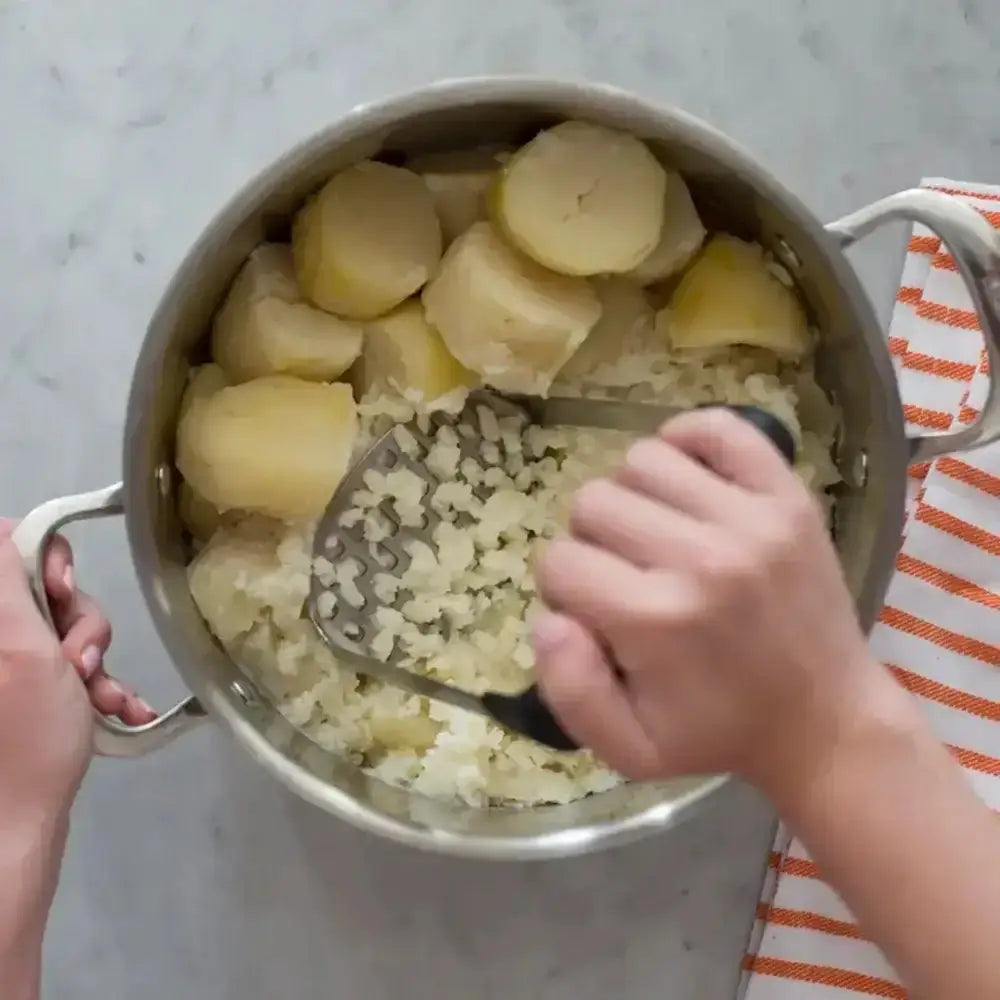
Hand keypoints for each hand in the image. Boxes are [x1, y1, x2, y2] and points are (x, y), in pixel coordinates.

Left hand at [0, 520, 154, 830]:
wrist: (17, 827)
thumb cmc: (24, 736)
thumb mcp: (21, 646)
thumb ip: (6, 579)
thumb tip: (1, 531)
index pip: (10, 544)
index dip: (47, 561)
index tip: (63, 596)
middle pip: (45, 590)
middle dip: (79, 623)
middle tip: (81, 661)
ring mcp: (6, 665)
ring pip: (63, 629)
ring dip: (95, 659)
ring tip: (104, 694)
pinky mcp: (23, 692)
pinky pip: (67, 665)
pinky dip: (96, 683)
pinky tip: (119, 706)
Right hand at [532, 407, 874, 789]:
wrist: (825, 720)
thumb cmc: (716, 733)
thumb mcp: (630, 749)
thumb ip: (571, 691)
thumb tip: (548, 618)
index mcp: (657, 621)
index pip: (559, 561)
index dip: (564, 587)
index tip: (597, 611)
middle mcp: (701, 559)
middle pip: (593, 502)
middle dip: (593, 540)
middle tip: (628, 575)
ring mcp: (751, 519)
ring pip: (642, 460)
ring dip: (634, 495)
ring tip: (658, 533)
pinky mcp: (788, 497)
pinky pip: (720, 429)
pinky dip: (689, 441)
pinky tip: (686, 481)